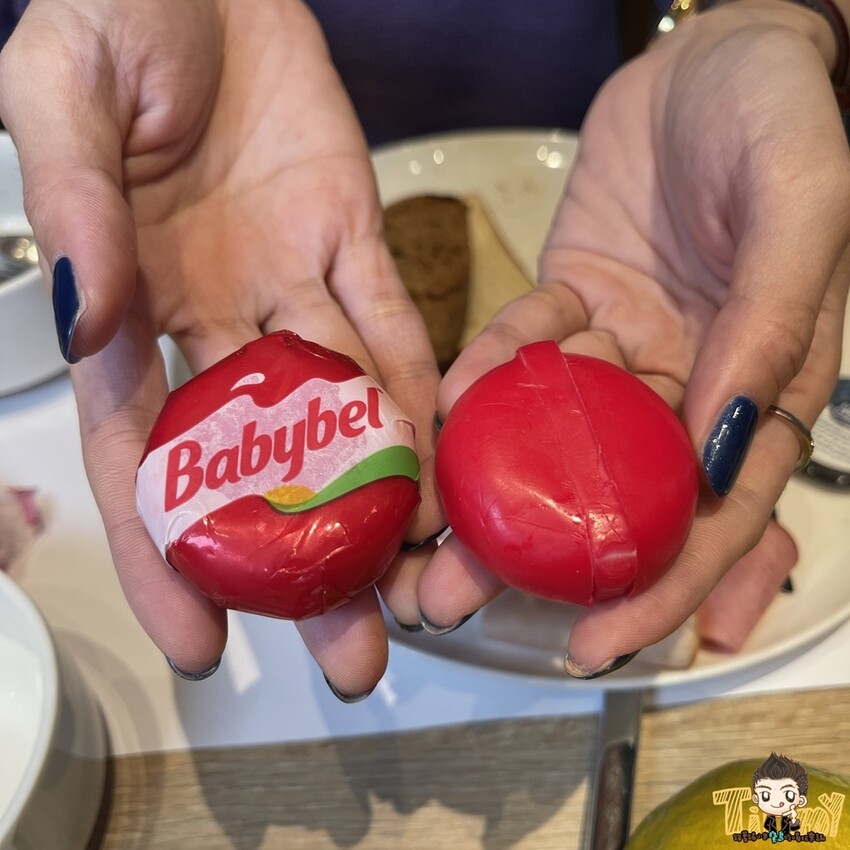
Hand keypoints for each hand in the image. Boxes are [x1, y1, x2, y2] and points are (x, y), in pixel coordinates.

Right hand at [0, 0, 442, 692]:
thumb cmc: (110, 18)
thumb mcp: (61, 102)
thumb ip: (74, 211)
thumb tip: (88, 321)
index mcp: (132, 308)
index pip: (148, 462)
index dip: (173, 557)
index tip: (206, 645)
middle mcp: (215, 320)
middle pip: (264, 466)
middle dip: (308, 564)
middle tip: (356, 657)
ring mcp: (289, 284)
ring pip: (340, 413)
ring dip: (381, 498)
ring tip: (423, 584)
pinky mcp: (352, 237)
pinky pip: (389, 325)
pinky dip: (417, 391)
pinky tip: (444, 459)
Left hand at [419, 0, 849, 673]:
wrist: (713, 50)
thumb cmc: (778, 117)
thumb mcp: (801, 207)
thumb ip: (769, 326)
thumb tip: (723, 446)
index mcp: (762, 387)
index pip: (714, 511)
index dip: (662, 584)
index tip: (599, 643)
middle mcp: (690, 385)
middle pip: (616, 493)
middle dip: (542, 555)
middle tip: (460, 604)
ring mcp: (625, 348)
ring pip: (554, 434)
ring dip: (491, 486)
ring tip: (427, 541)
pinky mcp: (573, 303)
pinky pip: (523, 348)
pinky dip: (488, 373)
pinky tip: (450, 403)